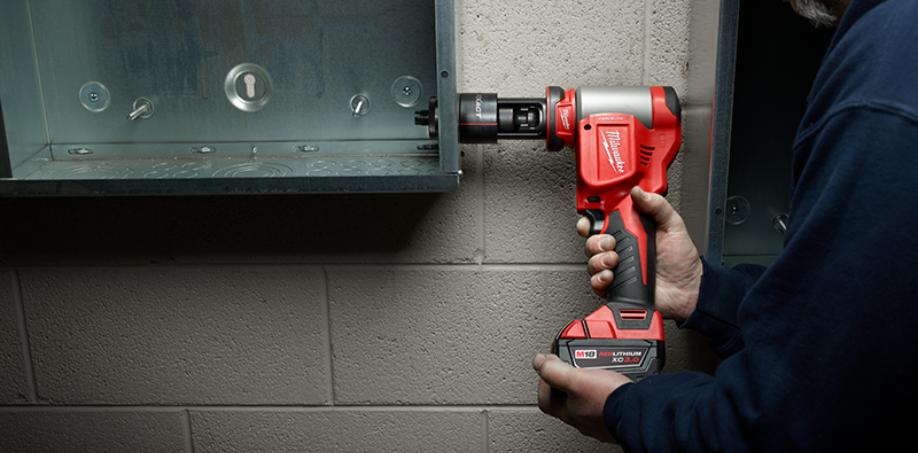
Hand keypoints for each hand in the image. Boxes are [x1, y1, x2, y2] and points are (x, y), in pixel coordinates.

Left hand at [532, 353, 629, 442]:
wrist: (642, 411)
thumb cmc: (610, 400)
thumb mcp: (576, 380)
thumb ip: (554, 371)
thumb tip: (539, 362)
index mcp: (569, 412)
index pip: (545, 399)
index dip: (543, 382)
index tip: (551, 366)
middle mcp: (584, 418)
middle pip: (566, 399)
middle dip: (567, 380)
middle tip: (573, 365)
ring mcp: (601, 418)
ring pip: (587, 399)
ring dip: (587, 383)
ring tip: (593, 369)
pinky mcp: (617, 414)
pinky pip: (606, 400)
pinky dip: (606, 388)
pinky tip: (612, 380)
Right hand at [578, 186, 701, 322]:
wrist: (686, 290)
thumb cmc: (681, 261)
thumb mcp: (673, 226)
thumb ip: (657, 206)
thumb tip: (639, 192)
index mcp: (630, 230)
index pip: (603, 219)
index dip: (592, 215)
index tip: (592, 214)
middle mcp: (620, 247)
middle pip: (591, 239)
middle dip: (595, 239)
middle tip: (610, 242)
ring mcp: (615, 267)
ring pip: (591, 260)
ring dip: (599, 258)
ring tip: (615, 259)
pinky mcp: (614, 285)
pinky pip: (595, 281)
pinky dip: (599, 278)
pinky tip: (611, 275)